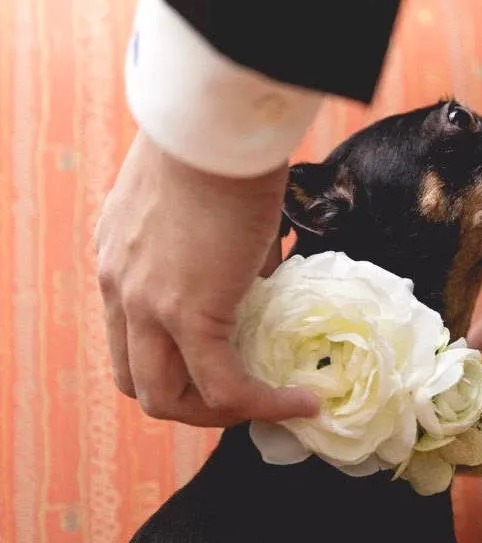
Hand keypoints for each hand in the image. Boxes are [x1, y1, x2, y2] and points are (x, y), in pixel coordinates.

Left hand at [94, 131, 318, 426]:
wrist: (219, 128)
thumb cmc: (221, 149)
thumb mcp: (206, 210)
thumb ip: (222, 255)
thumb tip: (257, 279)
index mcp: (120, 263)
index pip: (131, 338)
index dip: (175, 363)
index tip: (225, 361)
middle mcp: (120, 289)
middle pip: (136, 380)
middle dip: (189, 402)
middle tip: (241, 395)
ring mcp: (145, 304)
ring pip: (164, 398)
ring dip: (217, 414)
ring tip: (267, 404)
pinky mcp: (187, 312)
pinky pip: (224, 385)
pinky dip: (263, 403)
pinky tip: (299, 401)